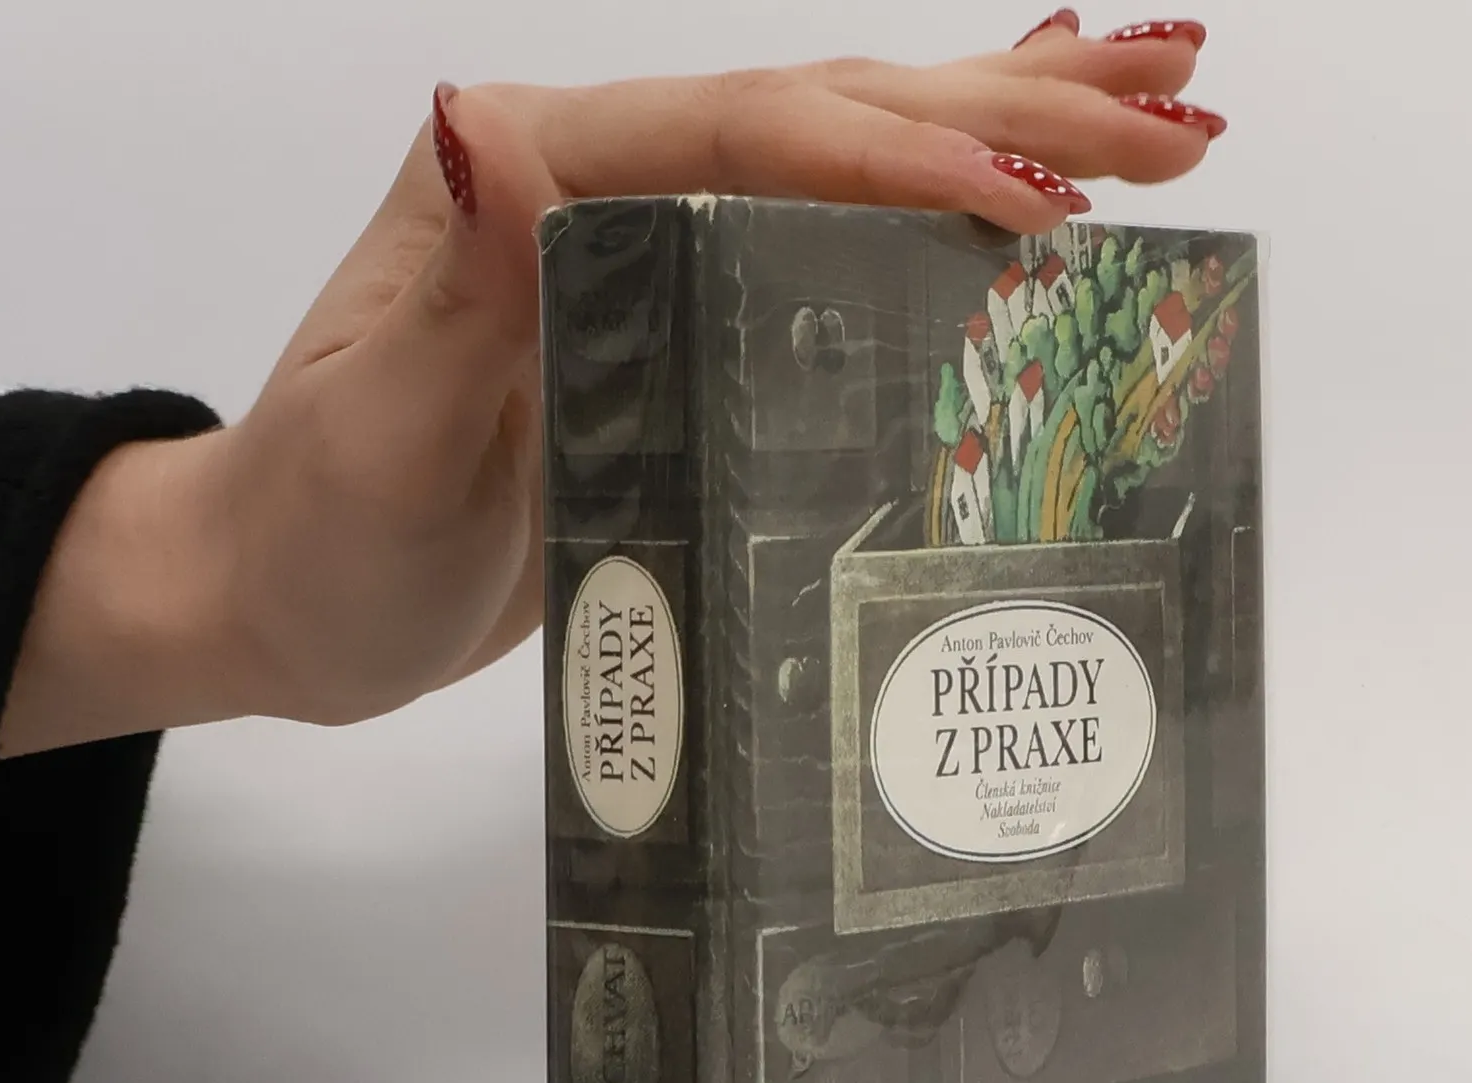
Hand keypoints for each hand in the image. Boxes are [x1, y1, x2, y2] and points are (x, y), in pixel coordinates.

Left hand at [1, 16, 1222, 756]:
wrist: (288, 587)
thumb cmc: (327, 533)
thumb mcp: (378, 432)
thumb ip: (448, 289)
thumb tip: (484, 124)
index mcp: (533, 176)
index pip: (750, 135)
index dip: (905, 161)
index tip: (1051, 205)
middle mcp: (596, 175)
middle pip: (831, 107)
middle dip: (1013, 111)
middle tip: (1183, 112)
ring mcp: (642, 236)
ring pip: (847, 148)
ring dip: (1005, 123)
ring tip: (1158, 109)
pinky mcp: (675, 309)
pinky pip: (822, 227)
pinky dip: (928, 193)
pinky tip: (1014, 184)